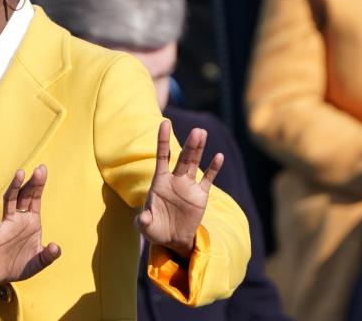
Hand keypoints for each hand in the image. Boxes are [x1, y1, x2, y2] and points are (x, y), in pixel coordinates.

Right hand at [0, 165, 60, 291]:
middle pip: (25, 196)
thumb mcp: (39, 262)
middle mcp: (19, 218)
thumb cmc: (21, 265)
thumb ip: (48, 255)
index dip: (39, 185)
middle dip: (31, 183)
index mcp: (32, 221)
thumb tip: (56, 247)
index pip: (35, 199)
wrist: (1, 276)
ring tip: (20, 173)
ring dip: (14, 187)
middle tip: (38, 170)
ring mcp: (7, 223)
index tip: (42, 169)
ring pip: (10, 201)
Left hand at [136, 120, 223, 257]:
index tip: (165, 122)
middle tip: (197, 131)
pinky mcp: (200, 195)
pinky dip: (213, 168)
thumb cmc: (156, 229)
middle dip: (190, 145)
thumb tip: (142, 218)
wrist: (172, 239)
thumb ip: (143, 221)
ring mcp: (188, 186)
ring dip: (199, 149)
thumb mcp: (147, 227)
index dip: (163, 140)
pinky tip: (219, 156)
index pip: (162, 156)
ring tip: (202, 134)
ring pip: (195, 163)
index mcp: (160, 181)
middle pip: (183, 158)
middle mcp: (175, 179)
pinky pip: (208, 179)